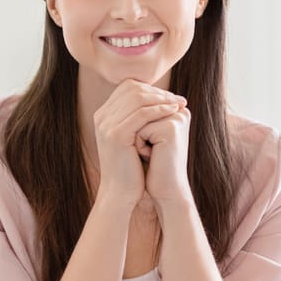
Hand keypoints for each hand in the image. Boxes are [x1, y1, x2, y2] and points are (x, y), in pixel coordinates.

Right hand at [93, 79, 185, 207]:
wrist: (120, 192)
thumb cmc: (130, 167)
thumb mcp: (131, 138)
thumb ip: (136, 119)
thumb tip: (157, 99)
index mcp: (103, 116)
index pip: (127, 88)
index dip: (151, 89)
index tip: (170, 97)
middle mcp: (101, 117)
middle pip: (132, 89)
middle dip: (158, 92)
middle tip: (178, 99)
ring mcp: (106, 125)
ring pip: (137, 98)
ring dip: (162, 99)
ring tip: (179, 104)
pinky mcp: (116, 135)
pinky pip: (141, 114)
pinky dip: (160, 109)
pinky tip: (173, 111)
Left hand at [139, 105, 192, 206]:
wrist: (165, 190)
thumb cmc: (152, 164)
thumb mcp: (144, 136)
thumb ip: (139, 115)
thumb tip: (121, 98)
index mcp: (173, 109)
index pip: (140, 103)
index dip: (131, 123)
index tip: (142, 143)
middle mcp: (178, 110)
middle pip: (138, 108)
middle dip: (133, 130)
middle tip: (146, 150)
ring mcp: (176, 117)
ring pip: (137, 117)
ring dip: (135, 137)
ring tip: (148, 153)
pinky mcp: (171, 128)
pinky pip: (140, 129)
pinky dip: (139, 146)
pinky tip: (152, 158)